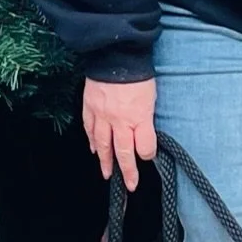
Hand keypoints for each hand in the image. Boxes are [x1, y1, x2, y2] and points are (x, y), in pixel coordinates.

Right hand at [82, 77, 156, 192]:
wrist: (116, 56)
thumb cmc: (138, 74)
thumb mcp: (151, 97)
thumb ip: (147, 118)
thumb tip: (145, 134)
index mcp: (139, 116)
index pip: (145, 145)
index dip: (147, 154)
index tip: (148, 158)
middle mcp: (120, 120)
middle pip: (123, 151)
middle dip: (127, 171)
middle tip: (130, 185)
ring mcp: (102, 116)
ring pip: (103, 145)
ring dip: (105, 161)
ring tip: (108, 173)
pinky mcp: (90, 108)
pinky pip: (90, 130)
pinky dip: (91, 142)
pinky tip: (93, 150)